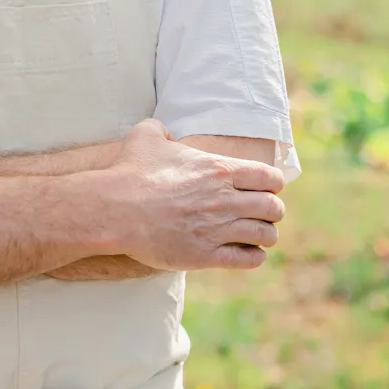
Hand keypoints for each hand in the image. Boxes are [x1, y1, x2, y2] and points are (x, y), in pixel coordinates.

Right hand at [101, 119, 285, 271]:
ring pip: (265, 234)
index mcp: (219, 169)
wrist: (115, 210)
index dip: (272, 183)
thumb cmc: (130, 172)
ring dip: (265, 235)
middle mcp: (225, 199)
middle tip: (263, 213)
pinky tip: (248, 253)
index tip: (266, 188)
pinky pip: (248, 259)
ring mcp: (217, 229)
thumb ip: (161, 129)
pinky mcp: (206, 255)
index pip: (269, 177)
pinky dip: (254, 256)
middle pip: (273, 207)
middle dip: (272, 210)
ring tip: (257, 235)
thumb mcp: (146, 136)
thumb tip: (164, 133)